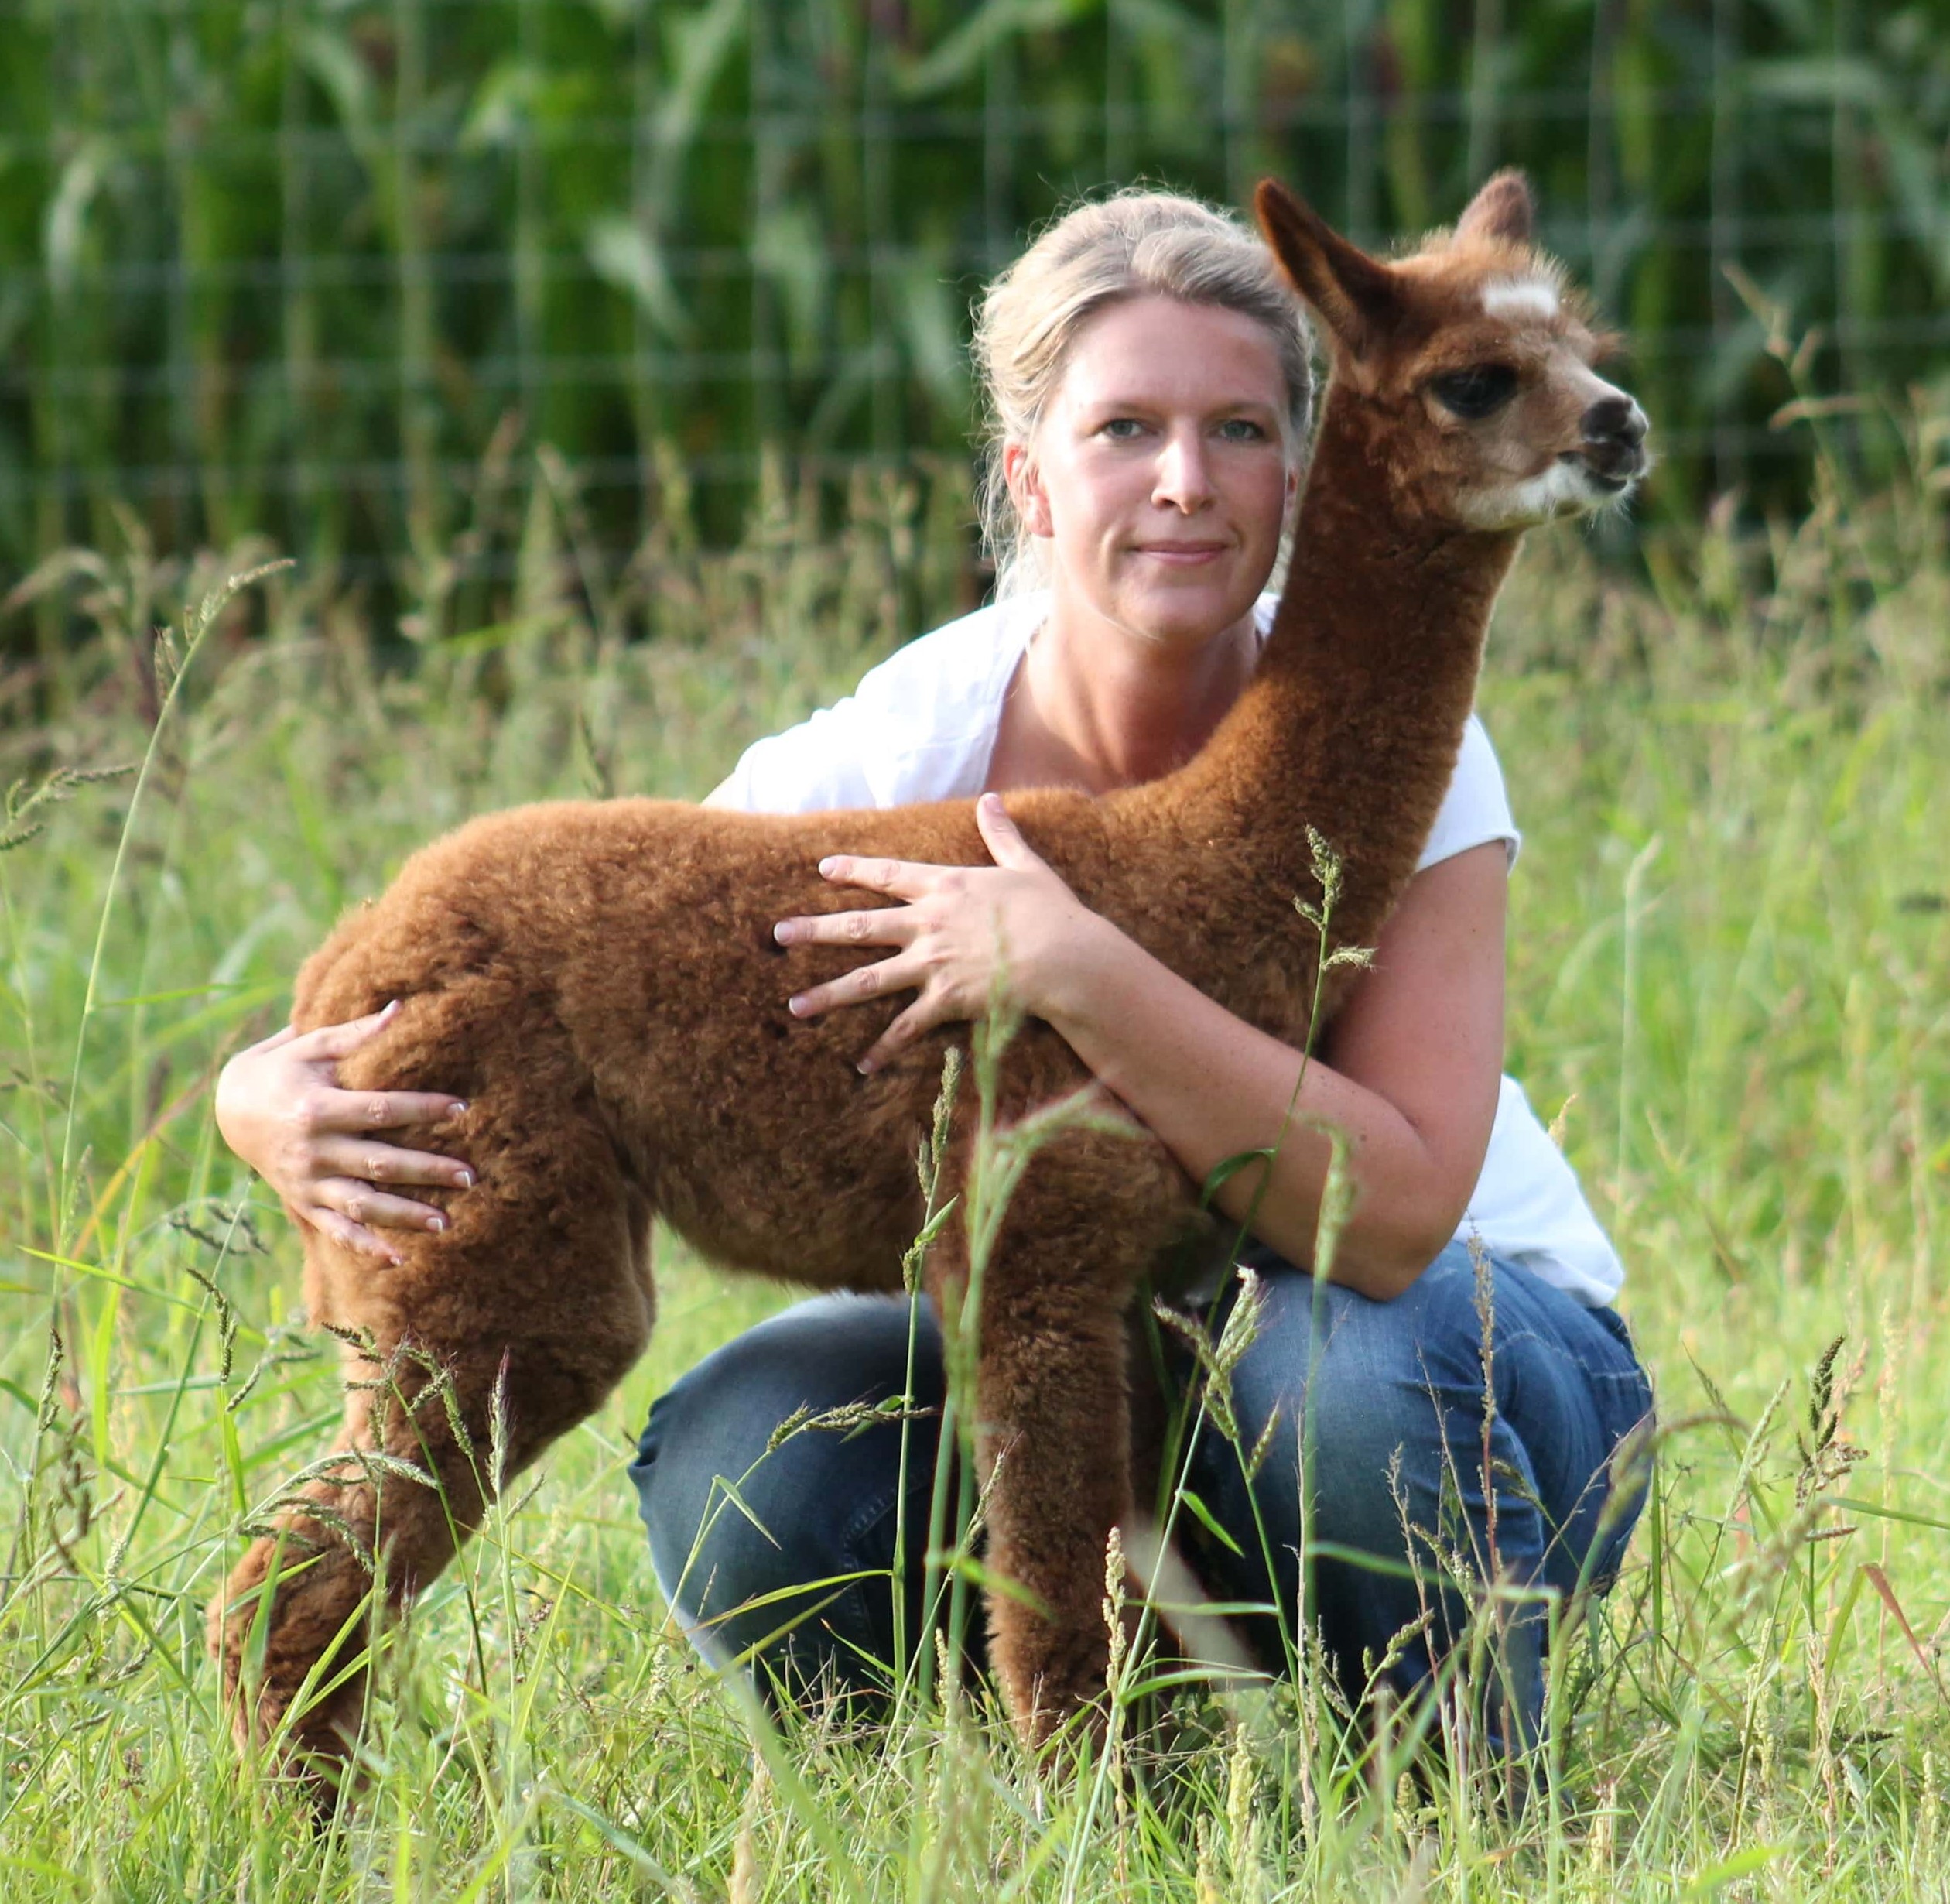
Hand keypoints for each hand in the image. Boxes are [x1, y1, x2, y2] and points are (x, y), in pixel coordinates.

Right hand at [214, 1002, 472, 1264]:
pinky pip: (336, 1230)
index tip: (462, 1108)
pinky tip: (398, 1260)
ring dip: (403, 1216)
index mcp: (318, 1108)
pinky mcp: (303, 1201)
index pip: (379, 1111)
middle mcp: (313, 1150)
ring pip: (361, 1205)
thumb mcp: (310, 1045)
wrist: (229, 1109)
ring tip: (446, 1223)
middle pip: (379, 1164)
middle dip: (426, 1171)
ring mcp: (308, 1181)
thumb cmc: (281, 1069)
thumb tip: (400, 1009)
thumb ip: (355, 1034)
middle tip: (469, 1176)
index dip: (422, 1109)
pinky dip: (364, 1247)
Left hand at [773, 793, 1104, 1073]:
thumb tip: (990, 798)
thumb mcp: (1025, 866)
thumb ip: (1001, 833)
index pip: (887, 875)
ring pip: (867, 980)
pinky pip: (906, 1028)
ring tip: (795, 1006)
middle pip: (859, 926)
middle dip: (815, 931)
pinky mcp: (945, 1000)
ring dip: (829, 993)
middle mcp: (927, 923)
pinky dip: (883, 1048)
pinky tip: (860, 1064)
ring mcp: (932, 963)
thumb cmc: (1051, 911)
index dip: (854, 870)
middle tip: (778, 935)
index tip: (823, 868)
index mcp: (945, 886)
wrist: (1063, 957)